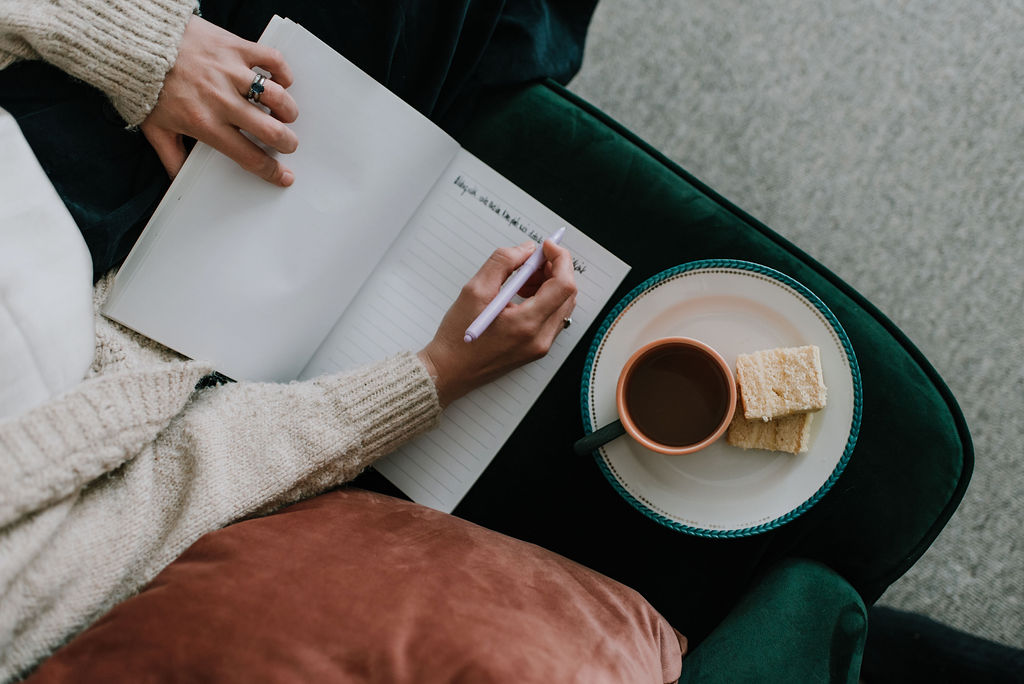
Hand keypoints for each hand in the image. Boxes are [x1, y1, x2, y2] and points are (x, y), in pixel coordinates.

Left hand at [140, 16, 299, 185]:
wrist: (136, 42)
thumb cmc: (146, 85)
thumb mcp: (155, 128)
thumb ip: (171, 158)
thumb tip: (179, 182)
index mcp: (204, 124)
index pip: (248, 156)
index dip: (272, 171)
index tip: (283, 175)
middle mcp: (221, 100)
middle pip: (271, 130)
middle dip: (287, 142)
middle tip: (287, 142)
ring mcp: (230, 72)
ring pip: (277, 97)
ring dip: (287, 110)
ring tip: (284, 113)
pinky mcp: (234, 48)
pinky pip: (272, 60)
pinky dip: (283, 73)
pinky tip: (279, 81)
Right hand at [418, 240, 576, 406]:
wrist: (449, 372)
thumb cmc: (457, 338)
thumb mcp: (474, 291)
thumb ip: (503, 263)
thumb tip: (526, 250)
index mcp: (527, 324)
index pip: (563, 285)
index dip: (559, 259)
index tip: (546, 246)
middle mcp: (540, 338)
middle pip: (567, 294)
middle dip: (554, 269)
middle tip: (532, 259)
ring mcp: (540, 346)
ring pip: (561, 305)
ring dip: (549, 284)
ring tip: (521, 279)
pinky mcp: (536, 348)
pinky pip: (552, 317)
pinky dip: (544, 299)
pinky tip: (521, 295)